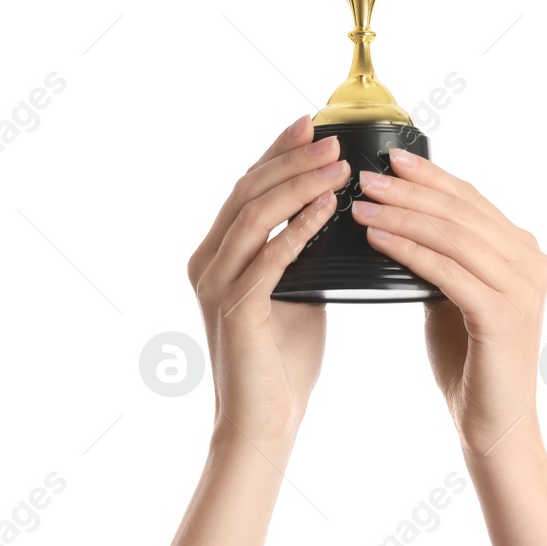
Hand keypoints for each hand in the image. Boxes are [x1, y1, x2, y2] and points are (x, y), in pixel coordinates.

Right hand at [187, 116, 347, 448]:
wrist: (264, 423)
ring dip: (300, 186)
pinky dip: (299, 229)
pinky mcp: (236, 311)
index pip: (247, 186)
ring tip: (339, 168)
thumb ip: (297, 248)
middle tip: (332, 137)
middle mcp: (207, 262)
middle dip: (291, 159)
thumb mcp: (293, 288)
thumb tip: (328, 206)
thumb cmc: (282, 361)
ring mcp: (216, 285)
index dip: (277, 151)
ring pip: (255, 216)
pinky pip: (269, 258)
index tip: (310, 122)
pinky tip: (328, 211)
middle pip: (247, 191)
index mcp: (216, 253)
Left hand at [351, 148, 546, 454]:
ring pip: (453, 235)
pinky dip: (408, 250)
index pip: (472, 200)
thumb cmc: (470, 363)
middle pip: (462, 211)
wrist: (494, 425)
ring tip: (361, 205)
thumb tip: (402, 217)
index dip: (431, 176)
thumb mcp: (457, 296)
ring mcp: (522, 287)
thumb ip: (446, 258)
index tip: (391, 157)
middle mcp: (531, 262)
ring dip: (402, 215)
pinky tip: (377, 238)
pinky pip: (447, 270)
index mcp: (525, 253)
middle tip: (366, 176)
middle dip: (410, 190)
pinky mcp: (503, 314)